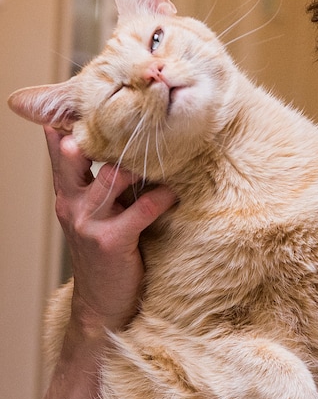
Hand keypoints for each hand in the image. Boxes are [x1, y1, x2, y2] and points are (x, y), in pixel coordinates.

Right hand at [45, 126, 177, 332]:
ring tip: (164, 156)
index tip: (96, 94)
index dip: (74, 120)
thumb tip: (124, 149)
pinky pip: (142, 208)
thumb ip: (100, 183)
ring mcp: (90, 223)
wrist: (102, 304)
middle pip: (76, 154)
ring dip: (140, 165)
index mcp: (67, 193)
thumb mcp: (94, 214)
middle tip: (129, 113)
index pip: (61, 147)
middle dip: (98, 132)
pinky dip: (163, 198)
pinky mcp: (113, 241)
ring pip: (111, 176)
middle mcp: (72, 204)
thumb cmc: (106, 252)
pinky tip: (174, 195)